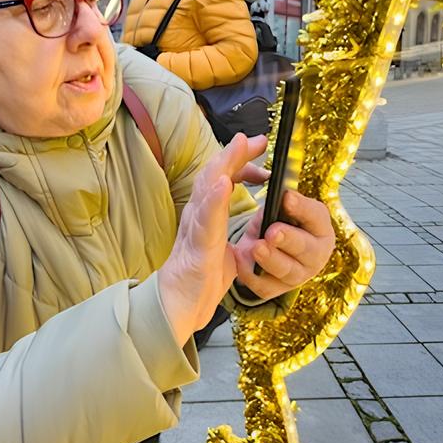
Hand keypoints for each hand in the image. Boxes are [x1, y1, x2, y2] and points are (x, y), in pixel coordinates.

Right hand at [158, 133, 267, 343]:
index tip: (260, 150)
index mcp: (206, 212)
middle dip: (235, 152)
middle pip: (214, 173)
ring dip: (224, 164)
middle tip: (257, 138)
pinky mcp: (198, 246)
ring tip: (239, 145)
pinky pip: (206, 220)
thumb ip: (231, 223)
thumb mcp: (225, 243)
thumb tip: (253, 213)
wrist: (181, 304)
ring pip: (207, 189)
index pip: (222, 177)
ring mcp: (196, 228)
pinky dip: (214, 199)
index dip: (240, 161)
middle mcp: (198, 214)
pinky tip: (225, 183)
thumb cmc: (202, 276)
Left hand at [233, 190, 334, 302]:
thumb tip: (276, 196)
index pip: (316, 216)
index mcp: (320, 227)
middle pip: (306, 249)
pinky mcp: (279, 289)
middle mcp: (316, 254)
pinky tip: (241, 261)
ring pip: (287, 271)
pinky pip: (266, 287)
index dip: (301, 207)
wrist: (269, 247)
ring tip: (256, 247)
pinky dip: (251, 275)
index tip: (286, 197)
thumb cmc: (279, 221)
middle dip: (288, 239)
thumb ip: (282, 203)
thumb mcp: (281, 207)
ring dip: (271, 260)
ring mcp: (300, 275)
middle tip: (272, 231)